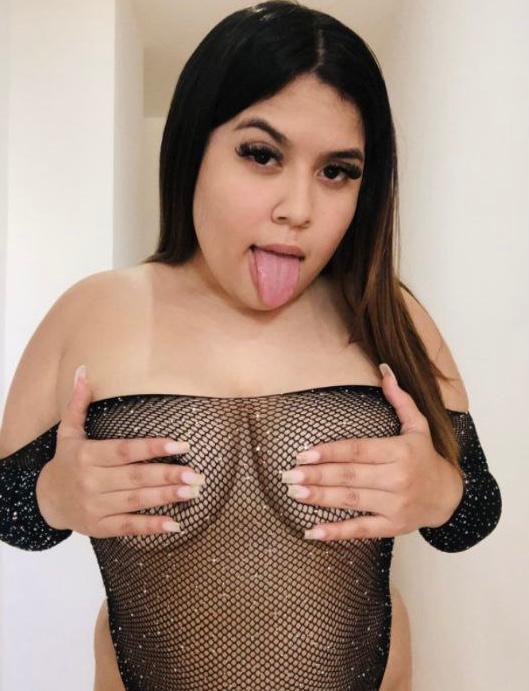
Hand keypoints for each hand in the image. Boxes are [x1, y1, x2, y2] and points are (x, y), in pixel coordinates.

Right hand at [36, 365, 205, 536]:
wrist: (45, 500)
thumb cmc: (66, 462)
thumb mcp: (68, 432)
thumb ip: (78, 404)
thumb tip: (83, 372)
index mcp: (87, 456)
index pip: (125, 450)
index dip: (153, 447)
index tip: (181, 444)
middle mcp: (91, 481)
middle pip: (134, 477)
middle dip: (166, 475)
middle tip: (195, 474)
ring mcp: (95, 506)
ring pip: (135, 501)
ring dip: (165, 497)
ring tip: (192, 493)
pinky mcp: (100, 527)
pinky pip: (128, 527)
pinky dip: (151, 527)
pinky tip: (174, 524)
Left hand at [280, 363, 463, 541]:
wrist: (450, 497)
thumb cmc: (426, 457)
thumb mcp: (418, 425)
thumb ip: (400, 399)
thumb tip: (385, 369)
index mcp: (400, 451)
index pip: (358, 451)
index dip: (329, 452)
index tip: (302, 453)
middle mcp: (397, 478)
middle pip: (350, 476)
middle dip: (317, 475)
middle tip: (288, 474)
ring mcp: (395, 505)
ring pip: (352, 501)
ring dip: (320, 498)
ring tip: (295, 493)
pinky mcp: (393, 527)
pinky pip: (361, 530)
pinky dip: (336, 533)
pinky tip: (312, 532)